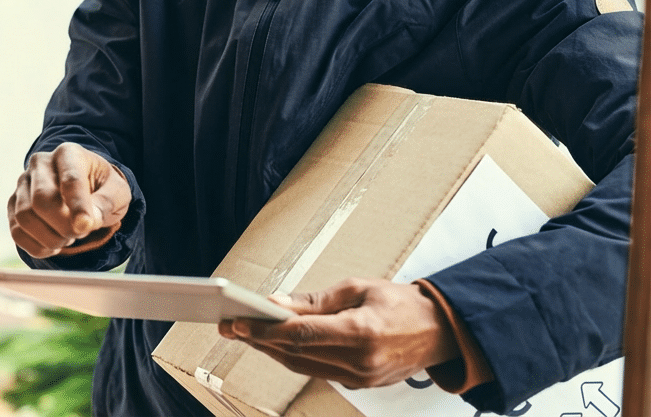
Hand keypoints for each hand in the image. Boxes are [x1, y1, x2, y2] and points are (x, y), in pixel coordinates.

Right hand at [8, 142, 131, 257]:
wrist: (84, 188)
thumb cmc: (102, 188)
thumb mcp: (117, 192)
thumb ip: (105, 203)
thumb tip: (86, 221)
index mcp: (69, 154)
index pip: (70, 180)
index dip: (78, 206)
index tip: (86, 227)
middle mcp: (40, 163)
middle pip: (41, 200)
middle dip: (63, 226)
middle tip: (80, 233)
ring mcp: (23, 183)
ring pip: (25, 217)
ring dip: (50, 238)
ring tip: (68, 236)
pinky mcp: (13, 204)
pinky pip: (16, 231)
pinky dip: (37, 247)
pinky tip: (53, 245)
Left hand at [217, 278, 458, 388]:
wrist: (441, 331)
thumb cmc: (401, 303)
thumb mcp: (358, 287)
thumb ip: (315, 300)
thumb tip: (276, 304)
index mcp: (362, 332)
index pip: (302, 334)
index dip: (266, 330)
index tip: (239, 322)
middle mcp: (360, 361)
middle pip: (297, 353)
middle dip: (259, 340)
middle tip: (230, 325)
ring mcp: (361, 378)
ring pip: (302, 366)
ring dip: (271, 350)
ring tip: (245, 333)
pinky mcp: (360, 384)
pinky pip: (317, 371)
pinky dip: (294, 357)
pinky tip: (275, 345)